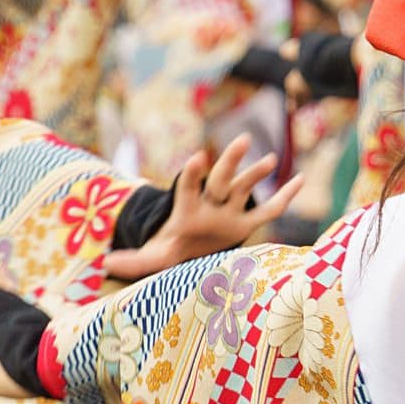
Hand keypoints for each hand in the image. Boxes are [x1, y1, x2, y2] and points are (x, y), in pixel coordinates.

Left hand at [101, 133, 303, 280]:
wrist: (189, 249)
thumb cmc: (172, 250)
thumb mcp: (153, 257)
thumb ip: (133, 260)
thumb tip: (105, 263)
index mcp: (187, 209)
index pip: (188, 187)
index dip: (192, 174)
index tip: (197, 157)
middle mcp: (210, 204)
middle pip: (220, 179)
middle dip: (230, 161)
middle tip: (241, 140)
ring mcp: (230, 210)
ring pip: (244, 188)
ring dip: (256, 174)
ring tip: (271, 159)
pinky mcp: (245, 223)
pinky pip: (268, 210)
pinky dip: (285, 197)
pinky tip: (300, 180)